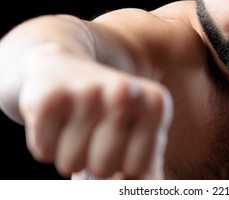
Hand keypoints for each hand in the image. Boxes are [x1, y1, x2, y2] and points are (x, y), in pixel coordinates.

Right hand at [19, 51, 172, 178]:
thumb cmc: (108, 114)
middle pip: (104, 168)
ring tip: (75, 121)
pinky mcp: (50, 96)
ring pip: (71, 164)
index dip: (122, 161)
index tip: (120, 135)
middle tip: (93, 130)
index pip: (136, 168)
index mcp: (155, 103)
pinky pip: (43, 152)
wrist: (66, 69)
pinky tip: (56, 116)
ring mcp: (87, 92)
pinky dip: (45, 143)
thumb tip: (128, 189)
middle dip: (93, 159)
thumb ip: (146, 176)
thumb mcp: (140, 137)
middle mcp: (125, 92)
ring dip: (69, 152)